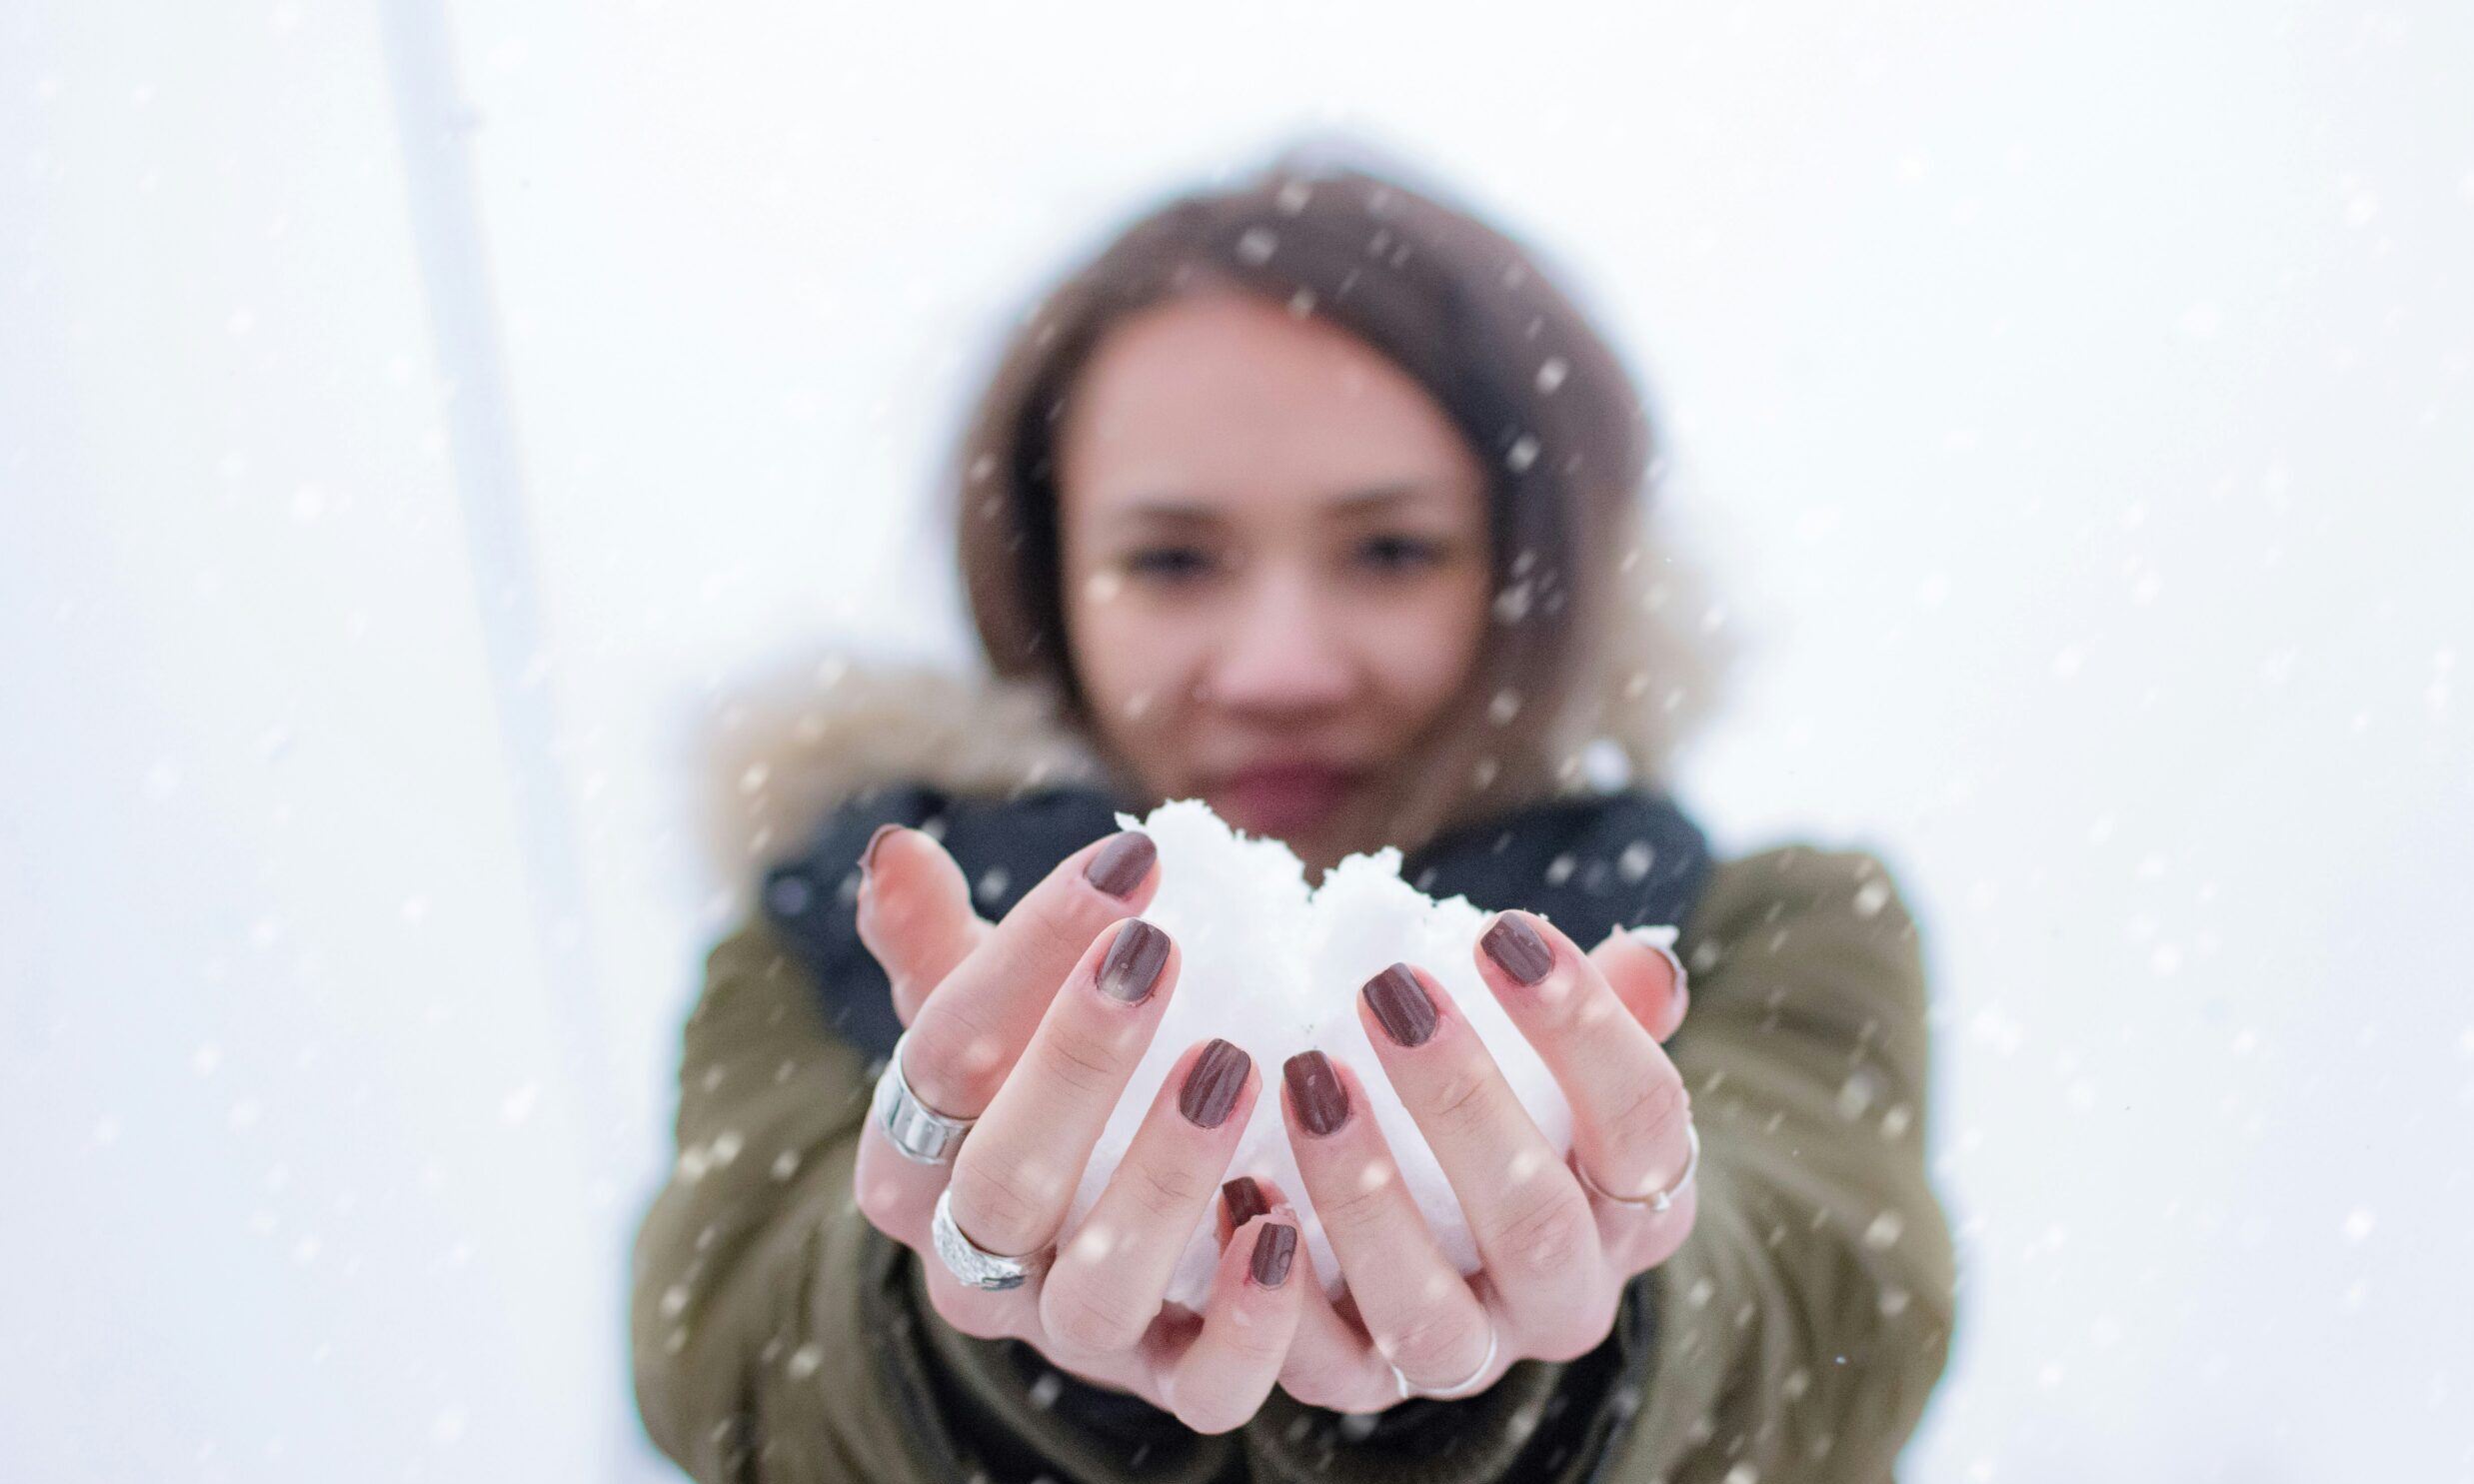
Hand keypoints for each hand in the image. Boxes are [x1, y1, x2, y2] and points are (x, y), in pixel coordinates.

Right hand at [849, 825, 1306, 1433]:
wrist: (1091, 1241)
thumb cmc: (1036, 1089)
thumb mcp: (983, 1017)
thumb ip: (937, 943)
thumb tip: (895, 848)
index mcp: (912, 1161)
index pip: (942, 1060)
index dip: (1025, 957)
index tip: (1126, 862)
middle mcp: (974, 1264)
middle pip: (999, 1181)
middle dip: (1077, 1060)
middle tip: (1158, 950)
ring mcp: (1072, 1333)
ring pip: (1097, 1288)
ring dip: (1164, 1178)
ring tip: (1233, 1066)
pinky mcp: (1172, 1382)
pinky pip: (1203, 1387)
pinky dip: (1247, 1322)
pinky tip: (1289, 1230)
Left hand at [1263, 912, 1697, 1410]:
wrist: (1452, 1243)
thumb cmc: (1516, 1111)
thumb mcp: (1571, 1065)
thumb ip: (1612, 1010)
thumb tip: (1646, 964)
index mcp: (1639, 1208)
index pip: (1641, 1124)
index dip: (1584, 1028)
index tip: (1501, 931)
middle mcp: (1566, 1298)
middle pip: (1536, 1221)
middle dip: (1460, 1101)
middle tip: (1386, 992)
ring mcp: (1470, 1353)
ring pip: (1427, 1314)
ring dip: (1361, 1197)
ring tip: (1306, 1080)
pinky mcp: (1367, 1386)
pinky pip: (1324, 1366)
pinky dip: (1276, 1291)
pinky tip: (1238, 1190)